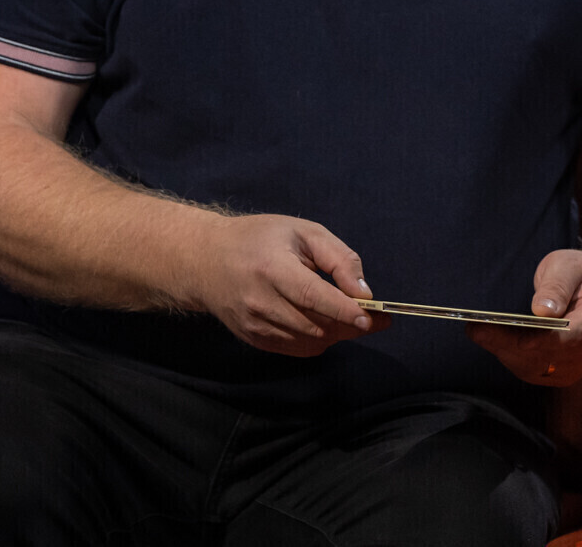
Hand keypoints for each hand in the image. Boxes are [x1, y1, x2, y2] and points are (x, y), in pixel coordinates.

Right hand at [186, 213, 386, 357]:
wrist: (205, 260)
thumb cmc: (260, 239)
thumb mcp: (304, 232)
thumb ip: (339, 259)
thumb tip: (364, 292)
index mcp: (272, 269)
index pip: (313, 297)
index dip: (345, 311)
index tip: (374, 318)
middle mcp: (259, 302)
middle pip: (316, 325)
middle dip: (351, 325)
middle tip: (376, 318)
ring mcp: (254, 325)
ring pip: (310, 341)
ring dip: (337, 333)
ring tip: (349, 317)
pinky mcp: (253, 339)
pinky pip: (297, 349)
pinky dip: (319, 340)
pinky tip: (325, 323)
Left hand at [467, 248, 581, 385]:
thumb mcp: (574, 265)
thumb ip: (558, 284)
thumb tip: (541, 310)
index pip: (569, 337)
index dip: (540, 339)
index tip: (512, 333)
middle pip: (544, 356)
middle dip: (507, 344)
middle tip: (475, 328)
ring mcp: (574, 367)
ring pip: (533, 367)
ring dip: (503, 351)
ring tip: (477, 331)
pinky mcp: (558, 374)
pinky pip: (529, 370)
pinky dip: (508, 356)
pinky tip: (490, 340)